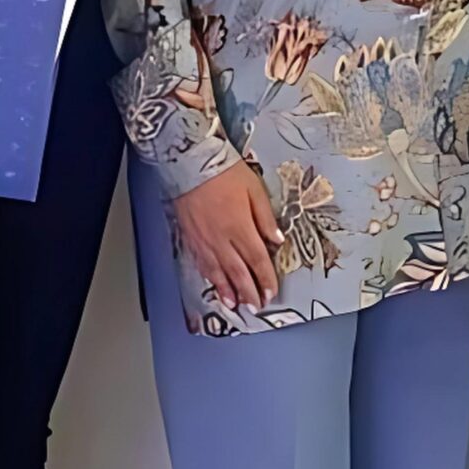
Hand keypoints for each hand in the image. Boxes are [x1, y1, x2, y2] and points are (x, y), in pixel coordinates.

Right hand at [171, 164, 284, 311]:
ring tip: (235, 305)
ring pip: (218, 272)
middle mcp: (222, 239)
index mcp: (241, 227)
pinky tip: (214, 285)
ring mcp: (204, 240)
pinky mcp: (190, 238)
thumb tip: (277, 240)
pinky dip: (209, 278)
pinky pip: (201, 263)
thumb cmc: (225, 172)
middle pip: (238, 272)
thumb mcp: (254, 189)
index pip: (257, 260)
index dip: (265, 279)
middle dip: (248, 291)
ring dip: (227, 291)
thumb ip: (266, 218)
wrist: (191, 162)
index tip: (271, 292)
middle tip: (256, 307)